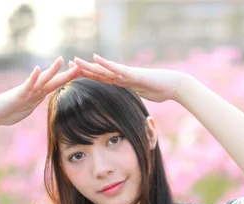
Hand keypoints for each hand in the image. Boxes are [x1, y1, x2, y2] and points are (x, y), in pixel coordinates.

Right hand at [0, 57, 79, 127]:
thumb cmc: (7, 112)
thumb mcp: (27, 109)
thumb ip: (35, 102)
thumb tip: (42, 100)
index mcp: (37, 95)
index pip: (56, 86)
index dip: (67, 80)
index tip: (80, 73)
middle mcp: (33, 91)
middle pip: (53, 81)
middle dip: (67, 74)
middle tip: (79, 65)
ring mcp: (26, 92)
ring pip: (41, 80)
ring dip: (52, 70)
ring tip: (61, 60)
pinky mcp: (17, 95)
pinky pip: (26, 85)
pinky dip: (32, 78)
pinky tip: (38, 69)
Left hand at [71, 55, 189, 102]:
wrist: (173, 85)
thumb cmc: (161, 90)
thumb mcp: (143, 94)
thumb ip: (134, 94)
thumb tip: (129, 104)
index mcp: (124, 81)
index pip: (103, 78)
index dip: (89, 75)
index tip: (76, 73)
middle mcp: (123, 76)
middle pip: (100, 72)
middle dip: (84, 68)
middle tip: (69, 63)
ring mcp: (128, 74)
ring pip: (105, 69)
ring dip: (90, 65)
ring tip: (76, 61)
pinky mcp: (134, 74)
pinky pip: (118, 69)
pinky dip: (107, 64)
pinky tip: (97, 58)